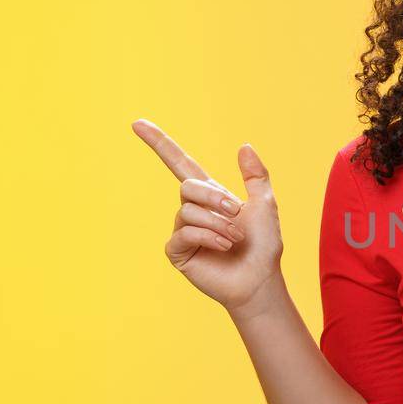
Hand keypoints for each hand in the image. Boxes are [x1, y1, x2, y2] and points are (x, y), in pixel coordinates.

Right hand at [132, 118, 285, 315]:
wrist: (260, 279)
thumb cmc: (263, 245)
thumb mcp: (265, 204)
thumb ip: (255, 176)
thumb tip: (244, 145)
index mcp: (210, 195)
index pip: (179, 163)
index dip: (159, 143)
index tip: (137, 123)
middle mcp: (192, 210)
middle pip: (188, 187)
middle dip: (214, 199)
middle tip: (236, 214)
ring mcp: (183, 231)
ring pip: (189, 212)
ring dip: (218, 224)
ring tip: (235, 238)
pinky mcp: (178, 251)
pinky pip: (184, 233)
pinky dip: (208, 237)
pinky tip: (224, 247)